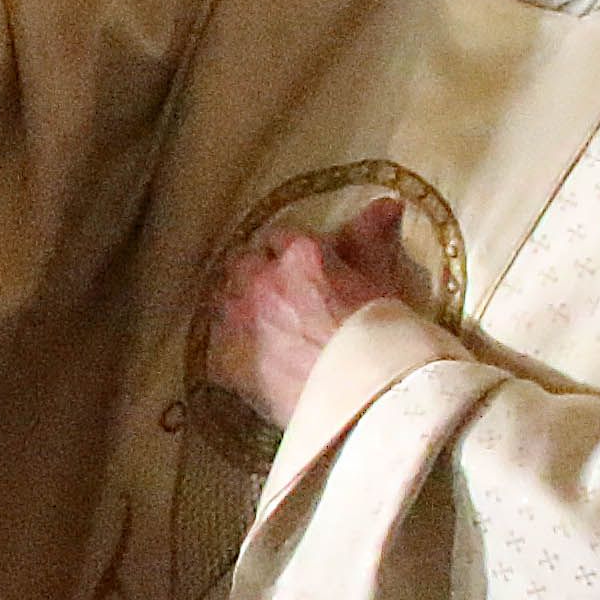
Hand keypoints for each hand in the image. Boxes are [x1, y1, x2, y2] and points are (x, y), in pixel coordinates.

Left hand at [208, 197, 415, 434]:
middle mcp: (261, 279)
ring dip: (238, 308)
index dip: (286, 256)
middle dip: (255, 276)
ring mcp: (238, 319)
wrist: (367, 396)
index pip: (277, 237)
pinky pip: (212, 345)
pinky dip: (228, 350)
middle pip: (241, 264)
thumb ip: (371, 239)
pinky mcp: (225, 359)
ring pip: (222, 299)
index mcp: (300, 254)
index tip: (298, 272)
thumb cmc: (383, 337)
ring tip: (262, 330)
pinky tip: (249, 361)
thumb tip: (386, 204)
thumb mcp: (382, 279)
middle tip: (278, 301)